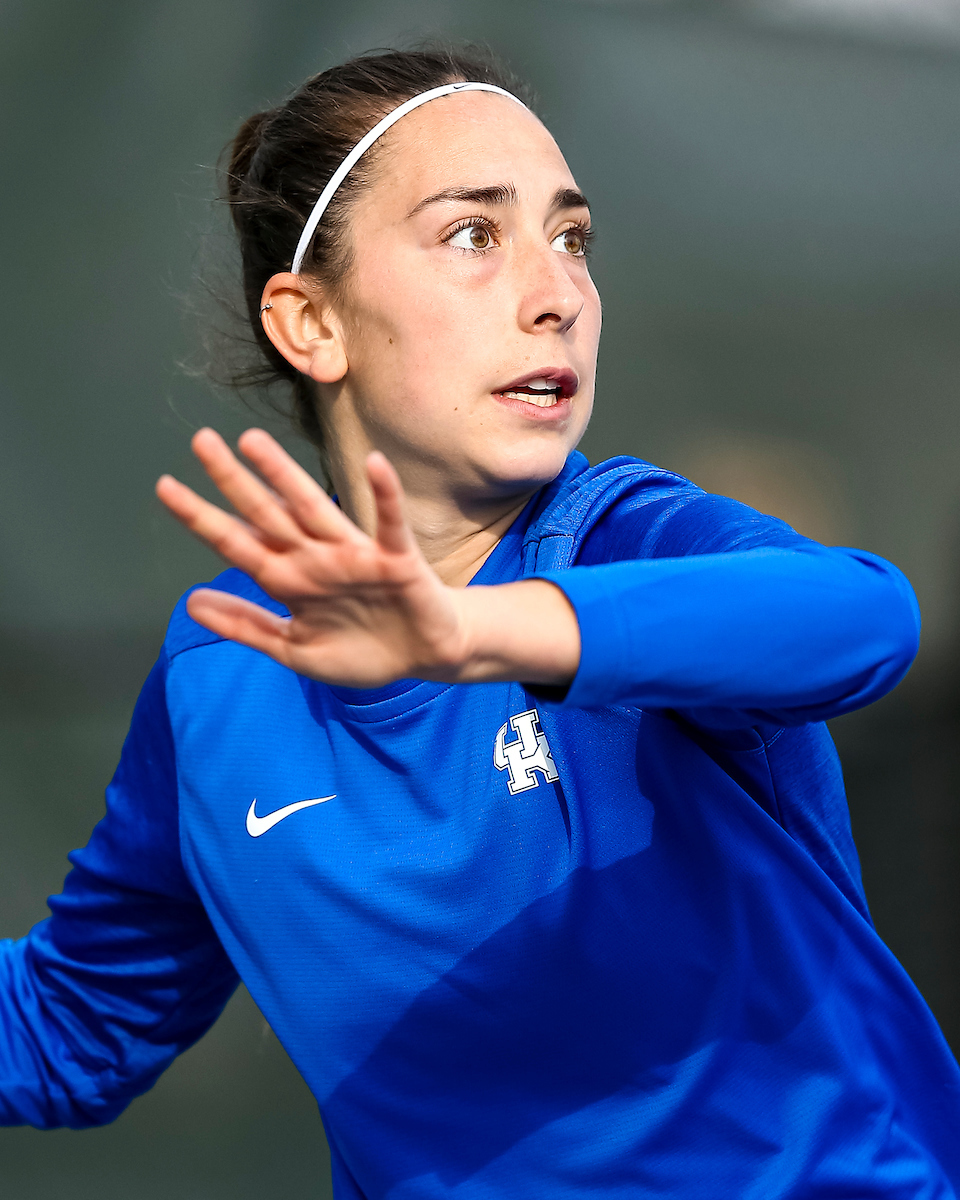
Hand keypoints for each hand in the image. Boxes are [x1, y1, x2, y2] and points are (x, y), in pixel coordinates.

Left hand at [156, 429, 579, 688]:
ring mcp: (355, 557)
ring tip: (254, 443)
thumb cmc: (362, 650)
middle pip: (267, 515)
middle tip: (200, 440)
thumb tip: (190, 602)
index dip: (202, 518)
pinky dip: (386, 496)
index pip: (237, 544)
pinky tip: (376, 464)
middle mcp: (316, 560)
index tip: (166, 487)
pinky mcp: (397, 561)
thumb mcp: (295, 648)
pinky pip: (391, 525)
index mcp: (290, 581)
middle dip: (234, 481)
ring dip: (287, 478)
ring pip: (315, 510)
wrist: (425, 657)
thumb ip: (246, 626)